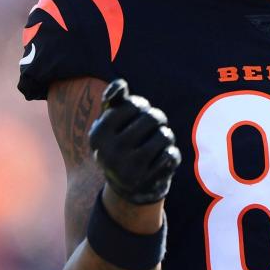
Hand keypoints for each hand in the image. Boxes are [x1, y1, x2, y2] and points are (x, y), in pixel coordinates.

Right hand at [89, 79, 180, 205]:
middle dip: (157, 118)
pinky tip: (161, 158)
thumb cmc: (119, 141)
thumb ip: (114, 98)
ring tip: (158, 140)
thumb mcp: (111, 121)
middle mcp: (110, 153)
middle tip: (153, 126)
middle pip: (152, 117)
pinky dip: (171, 153)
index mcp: (98, 134)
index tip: (137, 114)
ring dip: (166, 135)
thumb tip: (120, 85)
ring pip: (165, 136)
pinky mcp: (147, 182)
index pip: (134, 104)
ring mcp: (129, 169)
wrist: (123, 185)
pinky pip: (172, 155)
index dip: (141, 105)